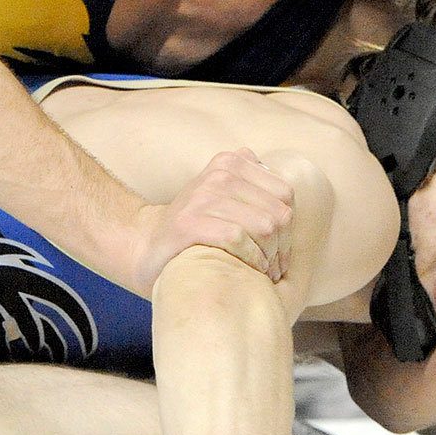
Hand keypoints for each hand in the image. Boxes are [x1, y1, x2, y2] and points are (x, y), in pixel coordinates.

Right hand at [133, 148, 294, 295]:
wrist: (147, 245)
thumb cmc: (196, 227)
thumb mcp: (223, 195)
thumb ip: (253, 185)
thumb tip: (287, 196)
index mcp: (231, 162)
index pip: (285, 194)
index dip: (288, 227)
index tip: (280, 250)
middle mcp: (219, 174)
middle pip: (278, 214)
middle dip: (282, 248)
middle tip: (274, 268)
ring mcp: (203, 196)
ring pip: (264, 227)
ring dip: (268, 258)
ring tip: (263, 273)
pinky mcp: (190, 222)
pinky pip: (238, 239)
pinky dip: (250, 260)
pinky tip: (247, 270)